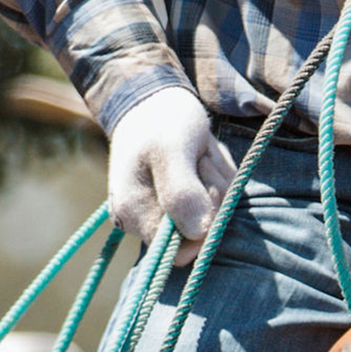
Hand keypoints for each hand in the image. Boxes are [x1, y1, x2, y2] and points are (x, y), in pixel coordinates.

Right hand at [106, 89, 235, 261]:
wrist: (156, 100)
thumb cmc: (161, 121)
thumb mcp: (170, 149)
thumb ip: (181, 192)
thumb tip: (199, 234)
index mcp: (134, 214)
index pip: (182, 250)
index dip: (204, 222)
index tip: (204, 184)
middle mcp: (143, 221)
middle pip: (202, 231)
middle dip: (212, 193)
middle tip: (199, 160)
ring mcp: (162, 212)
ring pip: (213, 213)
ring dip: (217, 181)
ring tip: (199, 154)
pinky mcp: (181, 202)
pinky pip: (214, 200)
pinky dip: (216, 178)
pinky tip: (202, 159)